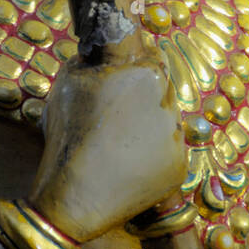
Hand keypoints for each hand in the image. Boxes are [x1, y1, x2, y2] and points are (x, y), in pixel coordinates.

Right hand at [28, 51, 187, 245]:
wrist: (75, 196)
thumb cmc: (68, 135)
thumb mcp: (70, 82)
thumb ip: (93, 58)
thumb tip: (103, 51)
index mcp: (147, 75)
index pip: (154, 59)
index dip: (136, 70)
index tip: (124, 82)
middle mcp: (169, 102)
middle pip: (162, 91)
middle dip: (144, 99)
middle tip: (117, 118)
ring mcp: (177, 137)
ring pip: (166, 122)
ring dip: (149, 127)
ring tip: (118, 145)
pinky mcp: (180, 167)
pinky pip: (168, 153)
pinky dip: (153, 157)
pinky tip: (127, 164)